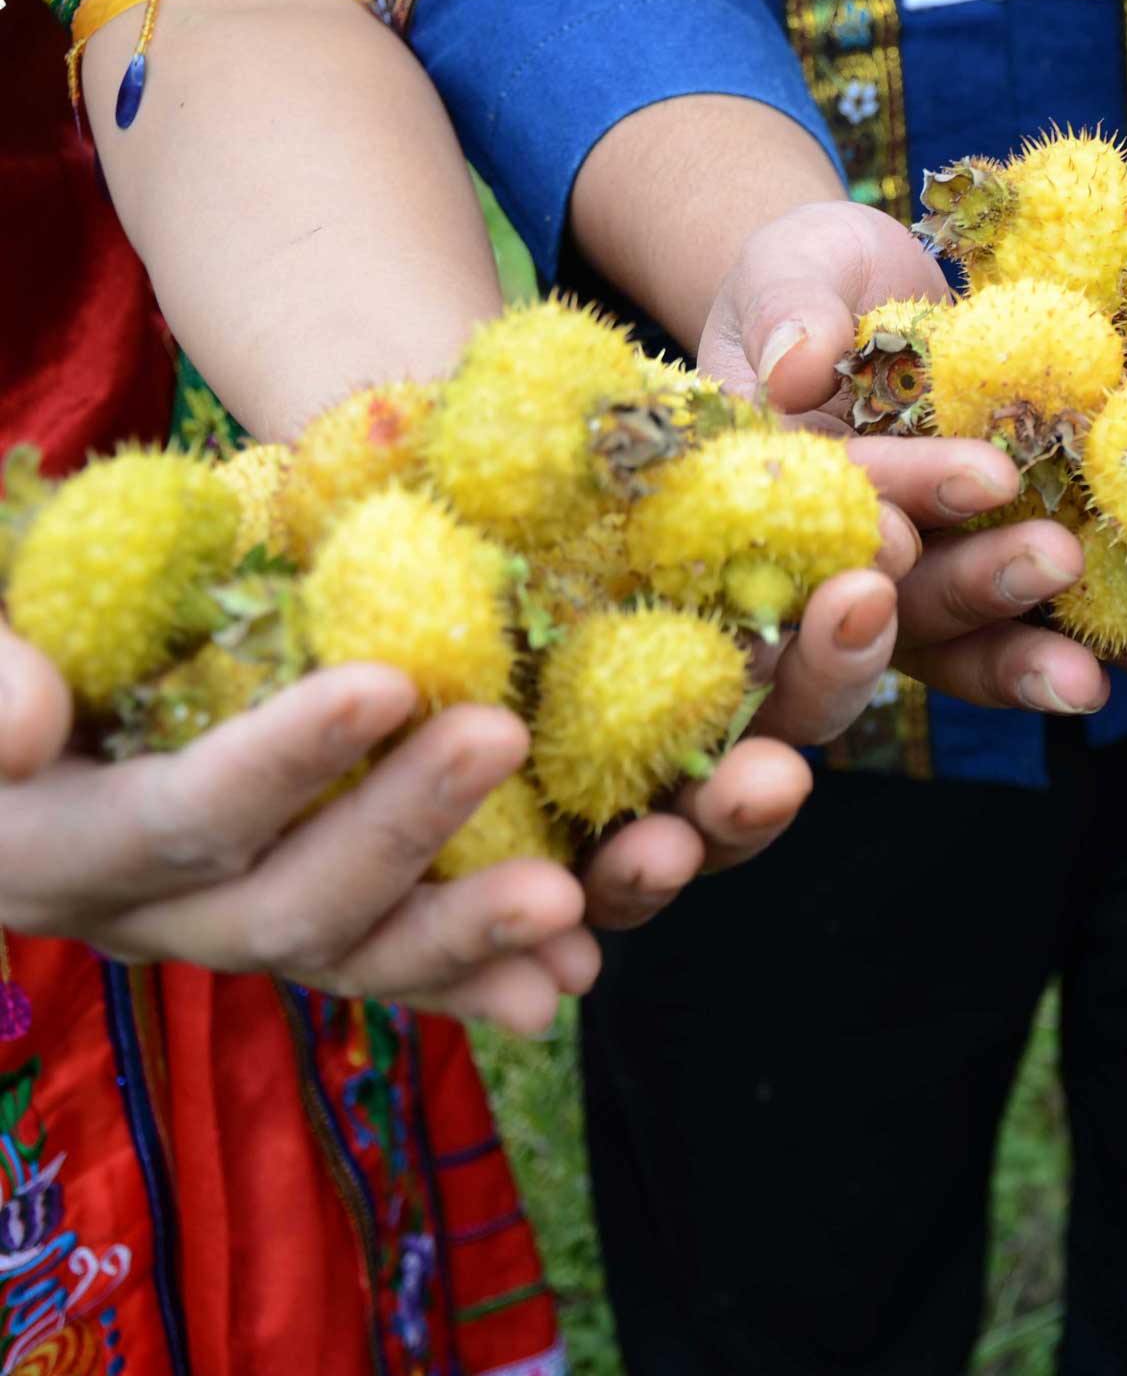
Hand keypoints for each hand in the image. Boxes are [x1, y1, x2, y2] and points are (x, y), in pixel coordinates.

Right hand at [0, 621, 591, 1035]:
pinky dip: (477, 980)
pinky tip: (561, 982)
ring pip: (352, 959)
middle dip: (401, 828)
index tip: (387, 683)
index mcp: (48, 844)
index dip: (280, 762)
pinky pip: (390, 975)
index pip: (175, 817)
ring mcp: (224, 936)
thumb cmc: (10, 645)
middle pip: (281, 904)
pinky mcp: (297, 937)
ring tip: (569, 902)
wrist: (31, 727)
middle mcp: (139, 915)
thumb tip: (25, 721)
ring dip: (463, 934)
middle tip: (504, 736)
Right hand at [693, 201, 1109, 717]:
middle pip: (892, 598)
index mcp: (773, 490)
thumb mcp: (793, 269)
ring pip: (955, 634)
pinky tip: (1108, 676)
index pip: (819, 514)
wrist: (878, 290)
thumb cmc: (815, 275)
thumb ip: (788, 309)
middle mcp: (838, 556)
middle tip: (1052, 559)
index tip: (899, 534)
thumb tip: (792, 366)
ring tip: (1089, 670)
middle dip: (967, 587)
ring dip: (1020, 645)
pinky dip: (1059, 647)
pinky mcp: (981, 570)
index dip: (857, 531)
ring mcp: (912, 577)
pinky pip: (1017, 623)